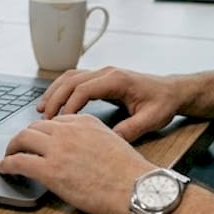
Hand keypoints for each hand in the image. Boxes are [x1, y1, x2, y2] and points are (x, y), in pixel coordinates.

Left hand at [0, 114, 155, 213]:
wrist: (136, 189)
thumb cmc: (129, 173)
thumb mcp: (111, 141)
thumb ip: (91, 138)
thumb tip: (79, 149)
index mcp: (84, 122)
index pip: (54, 121)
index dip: (43, 132)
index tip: (38, 140)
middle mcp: (68, 131)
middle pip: (35, 127)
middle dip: (23, 137)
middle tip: (18, 147)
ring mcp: (57, 149)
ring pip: (22, 139)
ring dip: (11, 147)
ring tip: (8, 156)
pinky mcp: (50, 170)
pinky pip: (18, 161)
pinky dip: (6, 164)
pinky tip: (4, 168)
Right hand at [37, 67, 184, 141]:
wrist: (172, 91)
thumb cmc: (163, 103)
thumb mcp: (151, 119)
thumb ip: (131, 129)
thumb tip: (109, 140)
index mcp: (118, 80)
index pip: (85, 89)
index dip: (70, 105)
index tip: (60, 122)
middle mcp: (107, 72)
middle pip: (72, 80)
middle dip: (55, 98)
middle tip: (44, 119)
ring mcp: (103, 73)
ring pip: (70, 77)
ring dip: (55, 92)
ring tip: (42, 109)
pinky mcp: (101, 79)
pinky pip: (75, 80)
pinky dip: (62, 90)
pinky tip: (54, 102)